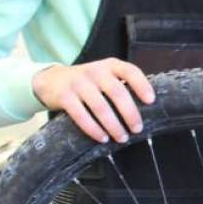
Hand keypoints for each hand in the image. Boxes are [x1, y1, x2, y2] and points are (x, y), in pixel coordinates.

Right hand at [32, 59, 154, 143]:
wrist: (52, 80)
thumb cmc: (88, 82)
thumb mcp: (105, 76)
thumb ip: (121, 85)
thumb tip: (146, 109)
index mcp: (110, 65)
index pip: (130, 71)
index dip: (142, 85)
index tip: (151, 101)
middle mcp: (95, 71)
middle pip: (117, 93)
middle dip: (130, 114)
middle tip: (137, 129)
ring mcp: (78, 83)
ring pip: (100, 107)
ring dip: (113, 126)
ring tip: (122, 138)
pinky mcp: (64, 96)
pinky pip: (81, 116)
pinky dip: (94, 129)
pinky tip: (103, 138)